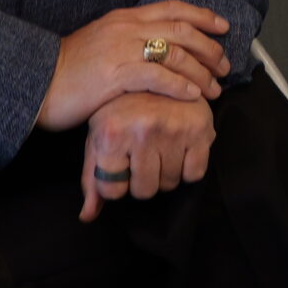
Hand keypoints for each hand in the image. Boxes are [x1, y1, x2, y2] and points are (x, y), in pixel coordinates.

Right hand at [37, 1, 230, 131]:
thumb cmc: (68, 69)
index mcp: (125, 18)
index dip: (203, 16)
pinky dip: (180, 85)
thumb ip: (129, 38)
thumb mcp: (102, 41)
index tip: (223, 27)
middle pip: (182, 30)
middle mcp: (127, 28)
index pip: (173, 8)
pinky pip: (157, 76)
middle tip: (225, 66)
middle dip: (209, 47)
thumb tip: (158, 47)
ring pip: (175, 54)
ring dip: (201, 72)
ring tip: (214, 88)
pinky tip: (193, 96)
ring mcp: (121, 50)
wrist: (36, 82)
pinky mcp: (115, 75)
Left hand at [80, 92, 215, 221]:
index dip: (116, 183)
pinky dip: (188, 167)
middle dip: (142, 180)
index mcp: (112, 133)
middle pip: (144, 191)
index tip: (119, 164)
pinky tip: (179, 148)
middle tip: (141, 156)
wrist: (154, 71)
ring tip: (160, 148)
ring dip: (165, 173)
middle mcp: (143, 130)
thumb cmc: (119, 109)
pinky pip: (195, 173)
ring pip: (169, 183)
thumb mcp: (97, 139)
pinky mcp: (200, 128)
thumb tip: (87, 216)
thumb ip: (92, 179)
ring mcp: (174, 128)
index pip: (113, 191)